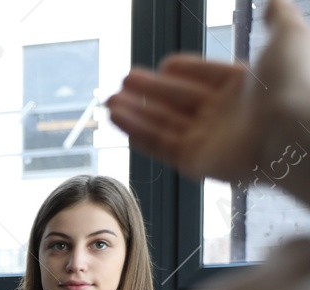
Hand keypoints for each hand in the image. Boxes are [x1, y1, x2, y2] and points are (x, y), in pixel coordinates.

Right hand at [107, 0, 309, 201]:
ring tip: (109, 101)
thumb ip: (279, 18)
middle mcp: (227, 115)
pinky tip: (117, 118)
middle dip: (151, 90)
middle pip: (181, 100)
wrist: (294, 129)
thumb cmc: (294, 83)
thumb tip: (275, 0)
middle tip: (124, 81)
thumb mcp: (289, 37)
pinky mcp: (195, 162)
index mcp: (247, 87)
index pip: (208, 76)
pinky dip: (137, 131)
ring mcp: (210, 140)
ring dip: (136, 111)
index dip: (186, 70)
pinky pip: (161, 145)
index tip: (164, 64)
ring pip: (165, 123)